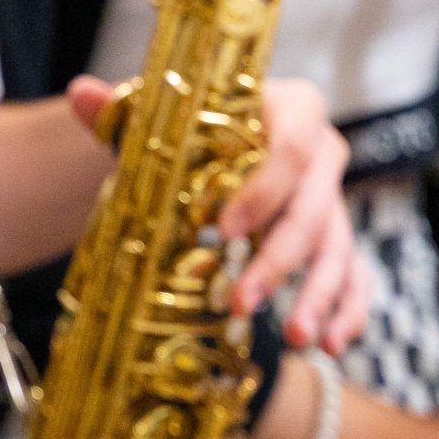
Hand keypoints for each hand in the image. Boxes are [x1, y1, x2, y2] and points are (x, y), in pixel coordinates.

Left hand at [66, 75, 364, 352]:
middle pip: (312, 209)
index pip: (292, 147)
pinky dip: (350, 309)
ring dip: (319, 296)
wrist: (209, 152)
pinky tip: (332, 344)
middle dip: (279, 260)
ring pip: (338, 248)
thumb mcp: (159, 121)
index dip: (263, 191)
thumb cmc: (190, 132)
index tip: (223, 230)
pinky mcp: (337, 237)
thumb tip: (81, 94)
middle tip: (240, 302)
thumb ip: (122, 110)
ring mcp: (334, 198)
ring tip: (297, 339)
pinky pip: (356, 274)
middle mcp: (324, 152)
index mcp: (293, 108)